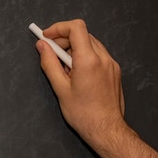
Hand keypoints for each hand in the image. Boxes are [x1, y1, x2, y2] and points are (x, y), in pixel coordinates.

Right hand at [36, 19, 126, 144]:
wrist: (106, 130)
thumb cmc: (83, 113)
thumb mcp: (60, 88)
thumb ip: (49, 63)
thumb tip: (42, 46)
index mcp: (89, 60)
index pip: (76, 27)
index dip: (58, 28)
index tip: (46, 36)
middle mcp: (103, 58)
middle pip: (82, 34)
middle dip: (64, 40)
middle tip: (51, 55)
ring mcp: (111, 64)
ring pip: (90, 43)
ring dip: (74, 49)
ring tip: (65, 69)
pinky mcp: (115, 71)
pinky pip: (97, 54)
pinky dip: (84, 56)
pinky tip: (77, 74)